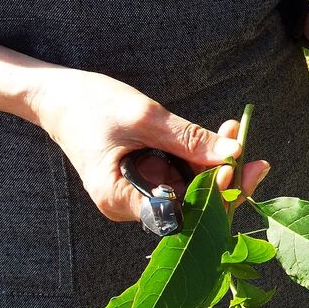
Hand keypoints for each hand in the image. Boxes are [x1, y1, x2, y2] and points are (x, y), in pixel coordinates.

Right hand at [28, 69, 268, 221]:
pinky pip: (182, 172)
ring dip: (215, 163)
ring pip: (190, 186)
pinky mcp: (147, 175)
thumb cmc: (89, 104)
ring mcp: (140, 191)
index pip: (179, 212)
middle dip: (222, 178)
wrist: (56, 95)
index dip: (212, 195)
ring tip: (235, 130)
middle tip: (253, 154)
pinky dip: (201, 156)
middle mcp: (131, 205)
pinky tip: (221, 135)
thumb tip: (233, 153)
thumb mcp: (142, 117)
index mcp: (120, 200)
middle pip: (190, 204)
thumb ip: (187, 138)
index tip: (236, 168)